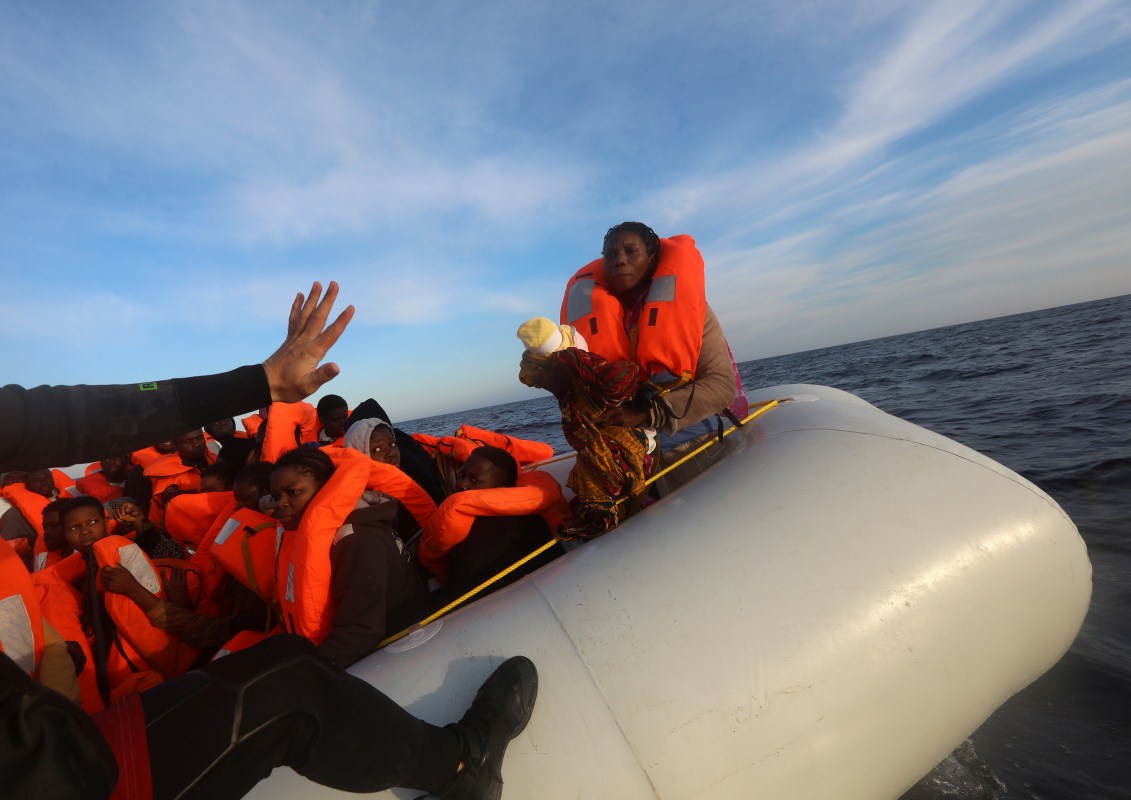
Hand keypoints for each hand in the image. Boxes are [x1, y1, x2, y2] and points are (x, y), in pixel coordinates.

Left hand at [100, 564, 142, 596]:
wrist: (131, 588)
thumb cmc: (129, 578)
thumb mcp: (126, 571)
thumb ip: (119, 566)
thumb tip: (114, 563)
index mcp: (116, 572)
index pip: (106, 568)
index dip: (105, 567)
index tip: (106, 568)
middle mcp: (112, 577)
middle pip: (103, 574)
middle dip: (103, 572)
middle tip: (104, 572)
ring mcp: (110, 583)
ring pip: (102, 579)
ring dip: (103, 578)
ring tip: (105, 577)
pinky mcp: (109, 588)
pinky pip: (103, 584)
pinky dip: (104, 583)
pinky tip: (107, 582)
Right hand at [113, 501, 144, 530]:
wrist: (135, 517)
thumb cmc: (136, 513)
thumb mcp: (136, 511)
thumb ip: (132, 510)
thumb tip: (126, 510)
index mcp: (126, 504)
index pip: (122, 505)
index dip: (122, 510)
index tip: (123, 514)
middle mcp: (121, 506)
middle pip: (117, 509)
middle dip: (118, 514)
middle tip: (121, 518)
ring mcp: (119, 509)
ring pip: (115, 512)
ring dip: (116, 516)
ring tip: (120, 520)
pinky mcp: (117, 513)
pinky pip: (114, 515)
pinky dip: (115, 518)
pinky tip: (119, 520)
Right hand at [162, 567, 189, 607]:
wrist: (181, 603)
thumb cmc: (173, 601)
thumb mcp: (167, 597)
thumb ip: (165, 593)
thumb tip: (162, 592)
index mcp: (167, 587)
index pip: (164, 579)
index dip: (163, 574)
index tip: (163, 571)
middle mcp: (172, 584)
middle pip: (173, 575)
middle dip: (174, 570)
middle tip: (174, 566)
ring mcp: (178, 583)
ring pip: (178, 575)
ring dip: (179, 570)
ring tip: (179, 567)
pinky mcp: (184, 584)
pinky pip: (184, 577)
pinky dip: (184, 573)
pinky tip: (184, 570)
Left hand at [263, 281, 354, 401]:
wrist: (265, 384)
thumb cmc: (288, 387)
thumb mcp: (308, 386)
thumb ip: (322, 375)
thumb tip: (336, 367)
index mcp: (312, 351)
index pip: (330, 334)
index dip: (341, 321)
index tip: (351, 307)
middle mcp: (304, 341)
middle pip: (318, 317)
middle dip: (327, 300)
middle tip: (334, 284)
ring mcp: (295, 338)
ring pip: (305, 314)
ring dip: (312, 298)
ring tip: (318, 283)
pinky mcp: (289, 339)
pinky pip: (294, 319)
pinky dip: (297, 306)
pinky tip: (300, 296)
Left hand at [596, 403, 648, 428]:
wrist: (644, 413)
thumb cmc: (632, 406)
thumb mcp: (623, 405)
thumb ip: (614, 408)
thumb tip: (605, 412)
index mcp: (618, 410)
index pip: (605, 415)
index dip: (598, 419)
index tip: (591, 422)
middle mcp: (619, 417)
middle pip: (606, 423)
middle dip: (600, 426)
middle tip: (594, 428)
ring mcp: (622, 424)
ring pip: (611, 427)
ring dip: (606, 428)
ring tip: (601, 429)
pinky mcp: (626, 428)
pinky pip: (617, 429)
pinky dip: (614, 429)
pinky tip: (611, 430)